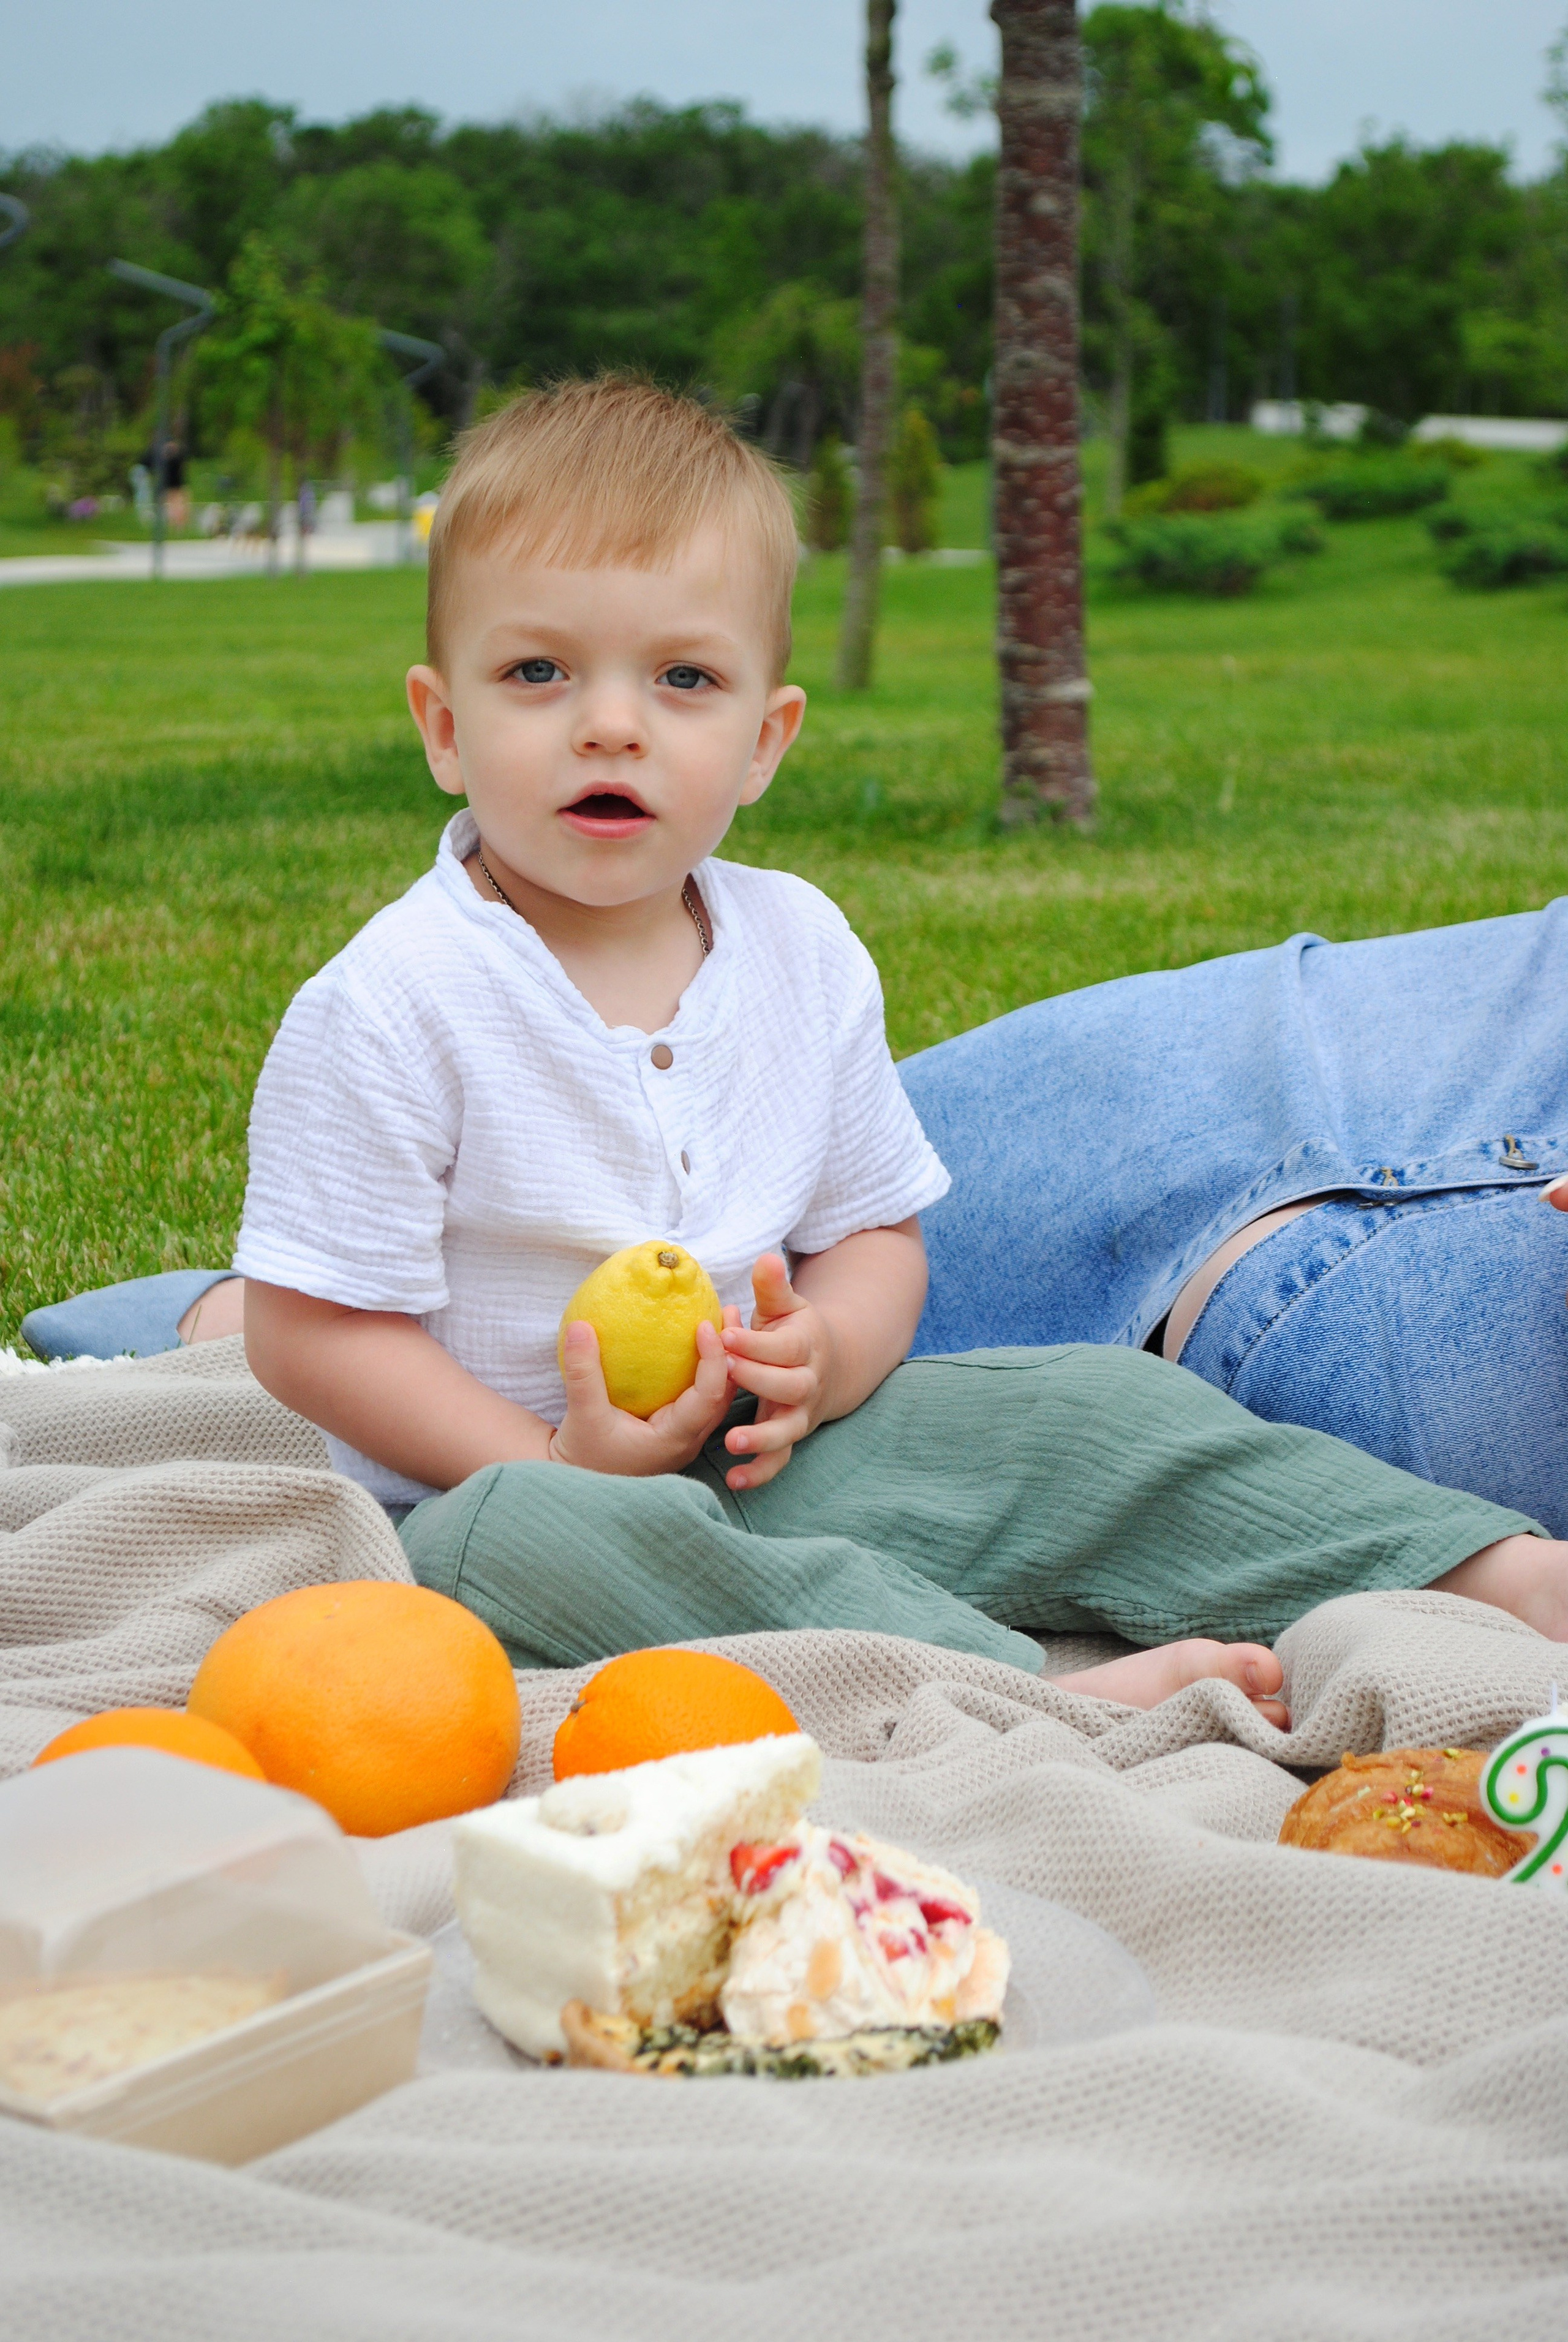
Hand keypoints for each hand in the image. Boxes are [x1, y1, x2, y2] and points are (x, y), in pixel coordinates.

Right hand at [548, 1311, 738, 1475]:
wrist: (580, 1489)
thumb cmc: (583, 1456)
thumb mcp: (581, 1414)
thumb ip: (582, 1372)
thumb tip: (580, 1326)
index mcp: (675, 1438)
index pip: (709, 1395)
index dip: (713, 1358)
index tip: (704, 1325)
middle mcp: (690, 1439)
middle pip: (725, 1392)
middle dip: (731, 1351)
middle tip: (728, 1311)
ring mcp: (687, 1436)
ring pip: (719, 1395)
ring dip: (723, 1359)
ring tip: (722, 1320)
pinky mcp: (678, 1430)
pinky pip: (703, 1397)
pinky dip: (707, 1370)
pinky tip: (699, 1345)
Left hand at [718, 1253, 833, 1491]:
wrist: (829, 1367)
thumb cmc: (792, 1332)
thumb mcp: (785, 1307)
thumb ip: (772, 1288)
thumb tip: (765, 1258)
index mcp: (805, 1347)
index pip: (783, 1346)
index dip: (755, 1342)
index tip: (725, 1334)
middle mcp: (807, 1383)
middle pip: (789, 1386)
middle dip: (758, 1380)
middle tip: (726, 1372)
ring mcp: (800, 1414)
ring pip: (788, 1430)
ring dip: (762, 1438)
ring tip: (732, 1441)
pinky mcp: (790, 1436)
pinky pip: (780, 1461)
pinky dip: (760, 1472)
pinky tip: (734, 1479)